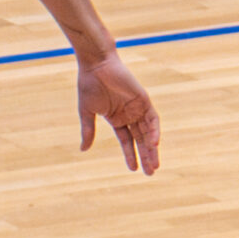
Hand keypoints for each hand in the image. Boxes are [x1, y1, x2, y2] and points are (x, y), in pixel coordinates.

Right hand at [78, 50, 160, 173]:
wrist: (96, 65)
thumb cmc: (89, 85)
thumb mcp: (87, 112)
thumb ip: (88, 131)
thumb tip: (83, 149)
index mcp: (117, 119)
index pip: (127, 141)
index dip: (131, 155)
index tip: (134, 169)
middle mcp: (130, 115)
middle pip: (141, 140)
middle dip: (146, 156)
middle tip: (151, 172)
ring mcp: (138, 108)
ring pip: (148, 132)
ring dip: (152, 148)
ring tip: (155, 164)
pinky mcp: (144, 100)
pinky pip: (153, 119)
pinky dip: (154, 131)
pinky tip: (154, 144)